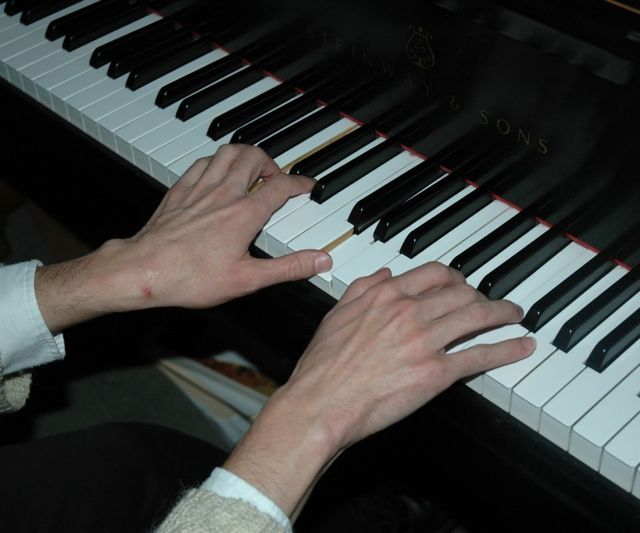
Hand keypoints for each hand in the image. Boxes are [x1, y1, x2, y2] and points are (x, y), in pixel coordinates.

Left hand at [35, 145, 331, 330]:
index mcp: (244, 214)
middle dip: (272, 163)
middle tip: (277, 178)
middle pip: (254, 158)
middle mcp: (224, 194)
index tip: (306, 185)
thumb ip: (288, 267)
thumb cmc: (192, 277)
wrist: (145, 271)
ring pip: (228, 152)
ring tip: (252, 169)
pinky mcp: (180, 190)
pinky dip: (217, 161)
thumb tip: (320, 260)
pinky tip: (218, 172)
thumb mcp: (249, 279)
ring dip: (245, 155)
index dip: (299, 182)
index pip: (280, 186)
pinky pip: (202, 162)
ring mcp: (200, 189)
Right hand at [224, 262, 534, 515]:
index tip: (461, 283)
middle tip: (489, 302)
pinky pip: (480, 355)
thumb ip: (363, 288)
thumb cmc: (323, 365)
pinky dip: (507, 349)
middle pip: (461, 292)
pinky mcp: (436, 373)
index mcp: (386, 295)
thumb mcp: (336, 313)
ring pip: (477, 316)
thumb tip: (385, 274)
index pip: (433, 273)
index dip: (454, 277)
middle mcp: (410, 312)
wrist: (321, 402)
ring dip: (503, 313)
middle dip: (481, 294)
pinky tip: (522, 345)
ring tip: (515, 315)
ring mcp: (425, 341)